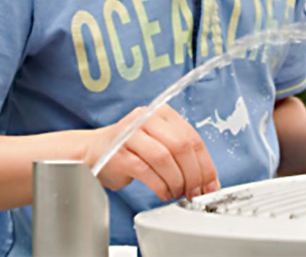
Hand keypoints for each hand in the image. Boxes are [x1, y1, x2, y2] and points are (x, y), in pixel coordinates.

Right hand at [81, 105, 219, 200]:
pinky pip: (146, 171)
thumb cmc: (132, 148)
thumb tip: (208, 181)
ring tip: (178, 193)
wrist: (94, 151)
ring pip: (164, 158)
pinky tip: (164, 193)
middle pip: (180, 147)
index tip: (211, 184)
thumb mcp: (160, 141)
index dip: (205, 164)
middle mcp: (147, 118)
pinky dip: (160, 186)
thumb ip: (182, 154)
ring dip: (176, 181)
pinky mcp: (119, 153)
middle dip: (193, 174)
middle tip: (196, 192)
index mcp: (162, 112)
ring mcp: (130, 135)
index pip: (192, 137)